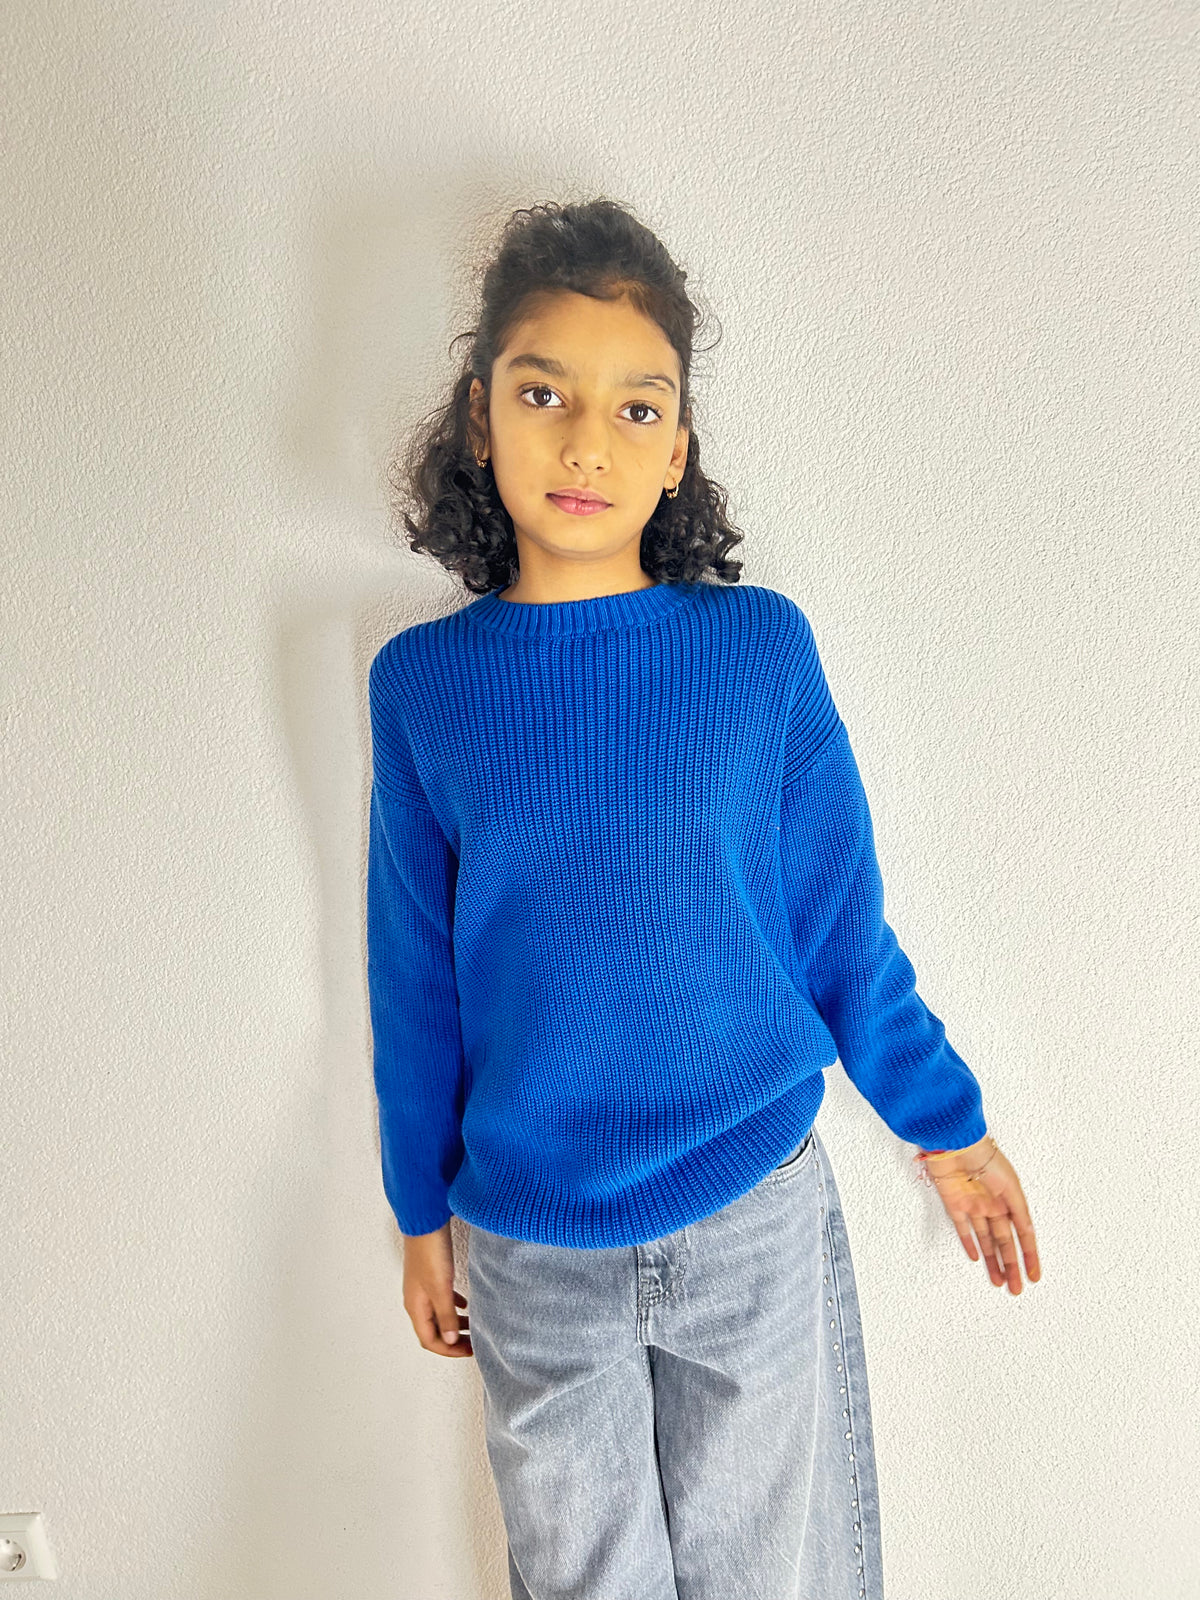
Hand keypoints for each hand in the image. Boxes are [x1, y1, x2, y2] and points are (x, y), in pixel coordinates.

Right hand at [401, 1222, 473, 1356]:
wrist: (425, 1221)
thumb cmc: (430, 1252)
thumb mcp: (441, 1287)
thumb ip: (446, 1315)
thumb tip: (450, 1340)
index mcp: (415, 1307)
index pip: (429, 1340)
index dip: (449, 1350)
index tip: (470, 1351)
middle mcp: (416, 1300)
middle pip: (433, 1330)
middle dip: (453, 1340)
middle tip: (473, 1343)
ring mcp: (422, 1288)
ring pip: (438, 1315)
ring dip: (454, 1324)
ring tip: (472, 1326)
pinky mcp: (429, 1275)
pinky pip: (441, 1299)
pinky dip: (453, 1306)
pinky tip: (465, 1304)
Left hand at [921, 1136, 1040, 1294]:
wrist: (955, 1143)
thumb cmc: (985, 1157)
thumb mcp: (1010, 1186)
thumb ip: (1019, 1212)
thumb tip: (1029, 1234)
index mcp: (1010, 1200)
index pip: (1023, 1235)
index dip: (1029, 1256)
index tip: (1034, 1276)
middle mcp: (993, 1205)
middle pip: (1004, 1242)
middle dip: (1012, 1266)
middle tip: (1016, 1288)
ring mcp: (973, 1205)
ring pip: (986, 1240)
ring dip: (993, 1261)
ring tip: (999, 1281)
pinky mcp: (954, 1204)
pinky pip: (963, 1228)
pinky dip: (969, 1243)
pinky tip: (976, 1257)